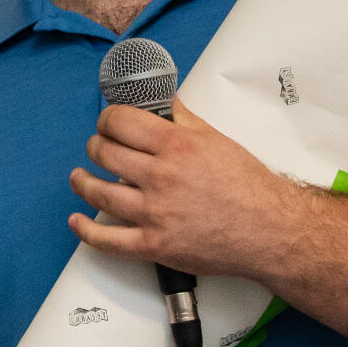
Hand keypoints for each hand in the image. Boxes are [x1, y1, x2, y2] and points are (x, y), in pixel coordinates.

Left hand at [68, 99, 315, 283]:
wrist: (270, 230)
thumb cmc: (249, 187)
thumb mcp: (216, 139)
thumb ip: (184, 119)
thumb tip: (165, 101)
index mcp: (175, 146)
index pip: (121, 122)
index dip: (108, 119)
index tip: (108, 122)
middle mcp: (160, 177)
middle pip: (105, 153)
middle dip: (96, 146)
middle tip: (98, 147)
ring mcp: (154, 213)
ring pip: (100, 193)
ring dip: (83, 182)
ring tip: (80, 177)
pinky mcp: (155, 245)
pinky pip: (109, 240)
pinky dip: (86, 230)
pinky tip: (77, 220)